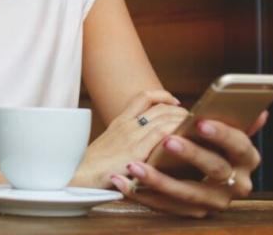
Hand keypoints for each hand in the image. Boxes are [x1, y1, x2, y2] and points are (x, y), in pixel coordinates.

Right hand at [69, 90, 185, 188]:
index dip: (163, 96)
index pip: (144, 97)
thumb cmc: (93, 167)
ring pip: (165, 117)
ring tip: (194, 129)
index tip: (175, 103)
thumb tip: (146, 145)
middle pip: (160, 107)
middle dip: (180, 110)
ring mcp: (131, 136)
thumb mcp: (109, 147)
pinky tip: (186, 138)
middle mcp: (126, 125)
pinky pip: (162, 133)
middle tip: (191, 120)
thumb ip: (125, 141)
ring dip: (183, 120)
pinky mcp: (136, 150)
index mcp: (119, 122)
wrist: (79, 177)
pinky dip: (176, 131)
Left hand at [109, 111, 269, 217]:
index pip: (239, 146)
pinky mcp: (192, 213)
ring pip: (186, 193)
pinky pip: (164, 206)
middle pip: (215, 170)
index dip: (222, 135)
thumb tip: (261, 113)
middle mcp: (236, 185)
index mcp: (247, 161)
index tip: (199, 122)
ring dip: (158, 180)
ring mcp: (214, 202)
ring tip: (133, 165)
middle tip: (167, 140)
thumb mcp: (230, 138)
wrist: (208, 181)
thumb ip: (240, 125)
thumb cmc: (216, 149)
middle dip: (190, 154)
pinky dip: (141, 194)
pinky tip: (122, 182)